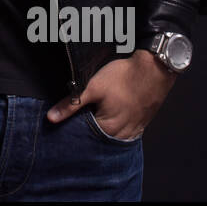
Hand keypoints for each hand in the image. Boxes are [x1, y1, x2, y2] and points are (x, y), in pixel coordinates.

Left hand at [45, 49, 176, 139]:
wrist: (154, 68)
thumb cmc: (124, 76)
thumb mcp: (92, 88)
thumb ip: (71, 104)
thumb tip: (51, 118)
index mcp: (108, 129)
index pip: (83, 136)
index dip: (73, 127)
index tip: (66, 118)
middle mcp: (121, 134)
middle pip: (98, 137)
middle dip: (87, 127)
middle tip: (83, 111)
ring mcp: (133, 129)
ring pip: (111, 135)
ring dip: (102, 127)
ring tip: (97, 111)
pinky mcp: (141, 123)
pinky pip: (124, 131)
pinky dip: (115, 126)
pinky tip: (111, 115)